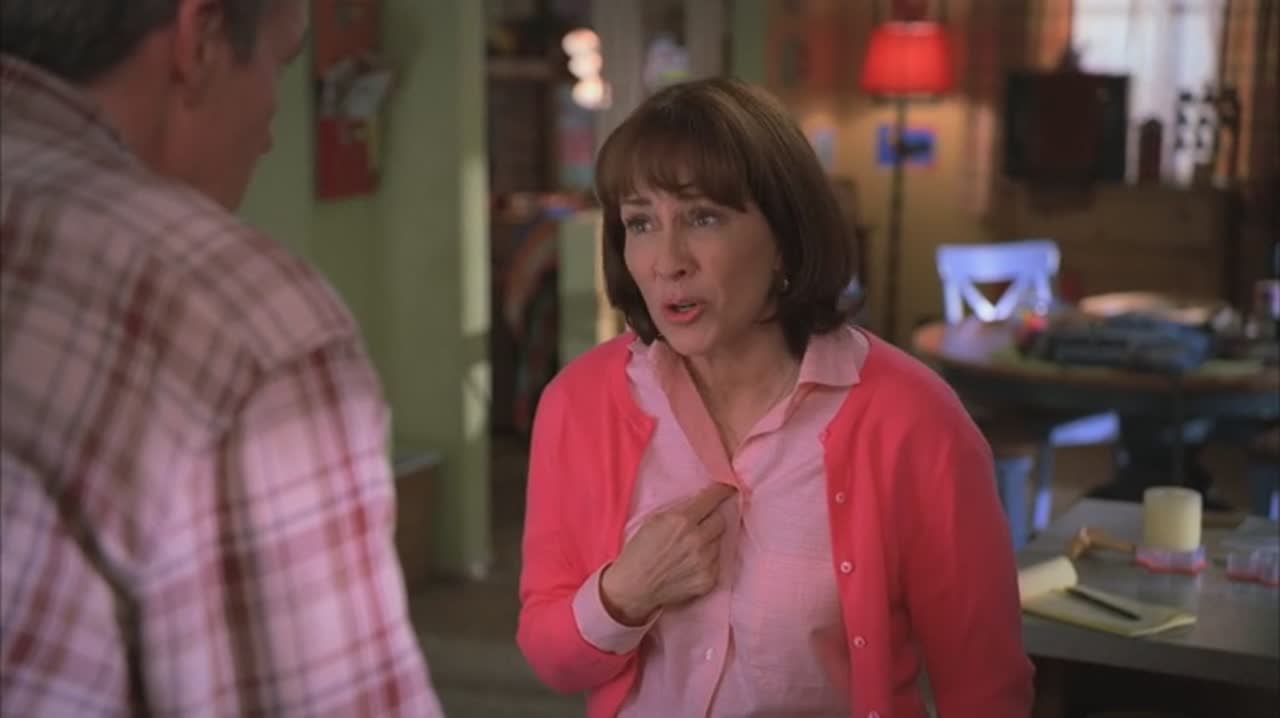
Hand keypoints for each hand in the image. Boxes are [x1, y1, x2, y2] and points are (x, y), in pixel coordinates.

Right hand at [599, 483, 735, 624]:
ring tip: (692, 547)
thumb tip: (702, 503)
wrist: (634, 587)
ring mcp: (704, 562)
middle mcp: (696, 540)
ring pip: (720, 542)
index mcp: (681, 521)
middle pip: (721, 520)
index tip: (728, 488)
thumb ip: (680, 511)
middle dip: (713, 519)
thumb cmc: (639, 551)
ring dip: (710, 541)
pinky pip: (717, 562)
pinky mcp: (708, 580)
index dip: (722, 491)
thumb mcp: (654, 521)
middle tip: (702, 523)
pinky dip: (708, 560)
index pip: (711, 500)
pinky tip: (692, 563)